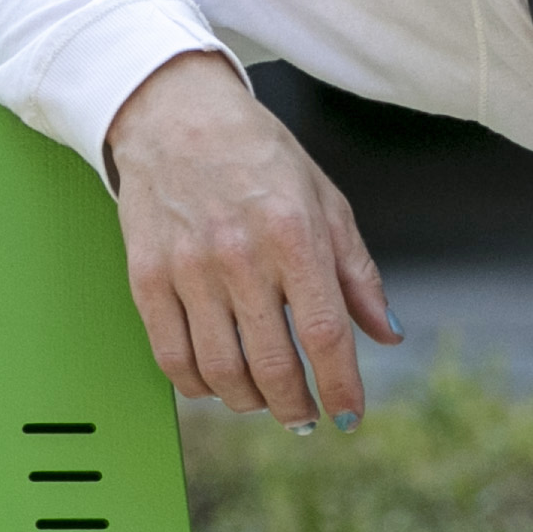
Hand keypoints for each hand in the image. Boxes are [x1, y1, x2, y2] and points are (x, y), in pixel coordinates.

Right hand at [101, 51, 400, 425]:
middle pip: (273, 366)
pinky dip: (198, 385)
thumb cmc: (257, 155)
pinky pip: (171, 357)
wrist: (174, 115)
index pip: (325, 334)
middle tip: (305, 416)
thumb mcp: (325, 200)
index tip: (350, 414)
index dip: (342, 386)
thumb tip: (386, 334)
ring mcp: (188, 269)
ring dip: (248, 402)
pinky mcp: (146, 277)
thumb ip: (357, 273)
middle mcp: (241, 256)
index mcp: (294, 234)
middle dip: (295, 406)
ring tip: (262, 399)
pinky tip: (216, 384)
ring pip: (221, 372)